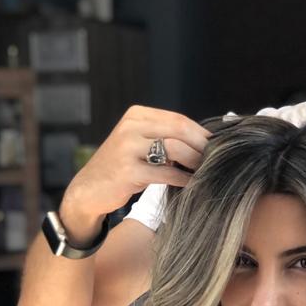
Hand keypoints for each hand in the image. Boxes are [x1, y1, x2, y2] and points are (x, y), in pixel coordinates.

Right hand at [59, 105, 209, 242]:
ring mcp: (127, 148)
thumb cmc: (122, 168)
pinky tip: (191, 184)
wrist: (89, 190)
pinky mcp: (127, 170)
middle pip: (179, 130)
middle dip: (201, 146)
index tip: (217, 147)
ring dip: (195, 162)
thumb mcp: (140, 144)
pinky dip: (183, 179)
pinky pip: (165, 173)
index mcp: (136, 115)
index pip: (178, 119)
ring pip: (174, 149)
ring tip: (205, 172)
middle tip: (217, 160)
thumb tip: (205, 141)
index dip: (201, 134)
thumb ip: (165, 137)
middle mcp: (130, 127)